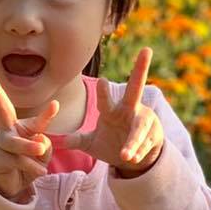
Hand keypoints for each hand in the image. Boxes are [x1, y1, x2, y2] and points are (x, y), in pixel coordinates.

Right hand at [0, 77, 57, 201]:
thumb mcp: (40, 155)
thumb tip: (39, 140)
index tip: (39, 97)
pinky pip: (18, 160)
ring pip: (17, 143)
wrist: (8, 186)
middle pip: (2, 110)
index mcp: (19, 127)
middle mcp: (7, 131)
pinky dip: (32, 167)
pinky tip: (40, 172)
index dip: (38, 110)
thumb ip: (43, 146)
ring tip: (40, 151)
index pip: (26, 116)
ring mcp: (0, 144)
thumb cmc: (25, 165)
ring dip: (29, 147)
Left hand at [59, 48, 162, 174]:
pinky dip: (138, 151)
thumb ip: (76, 141)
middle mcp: (130, 110)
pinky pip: (146, 143)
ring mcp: (144, 121)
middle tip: (147, 49)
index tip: (101, 81)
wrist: (135, 160)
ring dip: (133, 141)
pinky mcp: (155, 135)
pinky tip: (132, 158)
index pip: (105, 101)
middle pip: (136, 88)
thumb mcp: (92, 144)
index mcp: (112, 111)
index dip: (103, 93)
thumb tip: (55, 141)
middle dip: (141, 68)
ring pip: (139, 128)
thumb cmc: (111, 144)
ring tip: (125, 155)